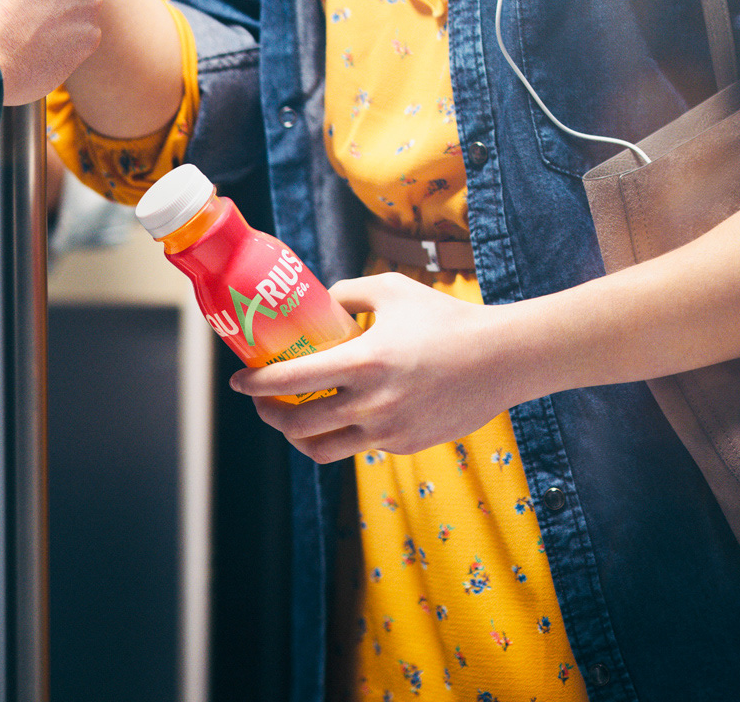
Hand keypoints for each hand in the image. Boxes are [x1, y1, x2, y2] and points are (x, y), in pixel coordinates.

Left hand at [229, 273, 520, 463]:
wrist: (501, 360)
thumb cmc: (446, 319)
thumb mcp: (392, 290)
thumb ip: (347, 293)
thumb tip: (319, 304)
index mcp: (362, 362)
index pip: (289, 382)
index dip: (255, 384)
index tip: (238, 380)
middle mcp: (370, 404)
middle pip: (297, 425)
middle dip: (269, 414)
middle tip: (261, 400)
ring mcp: (388, 431)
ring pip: (322, 449)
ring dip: (298, 436)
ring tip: (291, 420)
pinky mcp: (404, 446)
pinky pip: (358, 447)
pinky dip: (340, 434)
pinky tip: (339, 416)